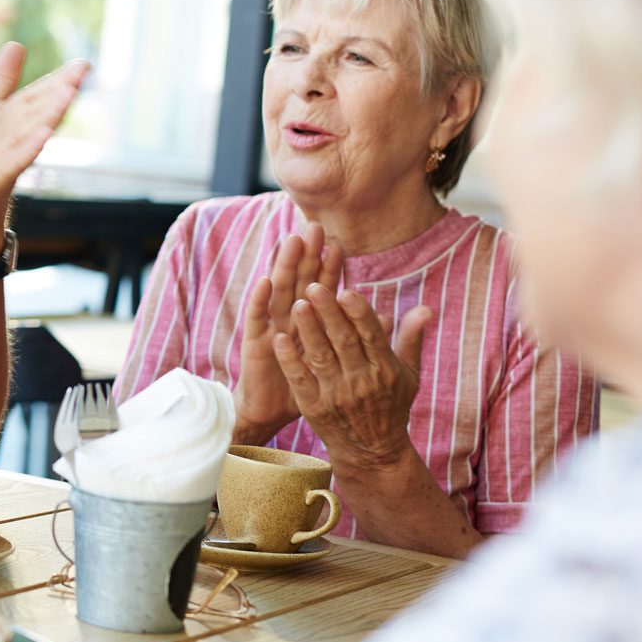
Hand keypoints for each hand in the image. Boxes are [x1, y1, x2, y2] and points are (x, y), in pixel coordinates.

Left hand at [0, 43, 89, 257]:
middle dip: (60, 91)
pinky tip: (43, 135)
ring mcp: (9, 157)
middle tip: (84, 71)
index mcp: (16, 119)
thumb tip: (16, 43)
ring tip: (68, 93)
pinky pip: (15, 161)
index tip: (83, 63)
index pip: (39, 95)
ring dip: (51, 113)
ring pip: (33, 132)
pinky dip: (29, 148)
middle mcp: (18, 136)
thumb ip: (2, 79)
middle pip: (41, 110)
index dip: (59, 79)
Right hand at [234, 224, 342, 442]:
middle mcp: (289, 319)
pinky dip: (260, 299)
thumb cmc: (308, 386)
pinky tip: (265, 281)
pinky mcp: (255, 343)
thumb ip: (358, 335)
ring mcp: (271, 328)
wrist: (273, 411)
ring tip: (292, 242)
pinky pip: (257, 319)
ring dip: (284, 267)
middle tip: (315, 229)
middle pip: (300, 282)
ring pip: (279, 292)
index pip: (322, 289)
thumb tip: (385, 314)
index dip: (329, 269)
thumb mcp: (337, 360)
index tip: (339, 246)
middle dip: (307, 256)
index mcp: (310, 322)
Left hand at [274, 283, 429, 469]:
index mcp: (385, 369)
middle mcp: (362, 381)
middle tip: (313, 287)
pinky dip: (290, 360)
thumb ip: (411, 339)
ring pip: (321, 356)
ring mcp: (336, 395)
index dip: (358, 313)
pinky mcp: (314, 407)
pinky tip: (280, 339)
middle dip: (329, 313)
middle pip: (343, 341)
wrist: (372, 451)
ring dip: (309, 330)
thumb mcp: (409, 375)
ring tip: (297, 304)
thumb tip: (425, 308)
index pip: (371, 336)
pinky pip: (300, 379)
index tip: (346, 291)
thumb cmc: (391, 405)